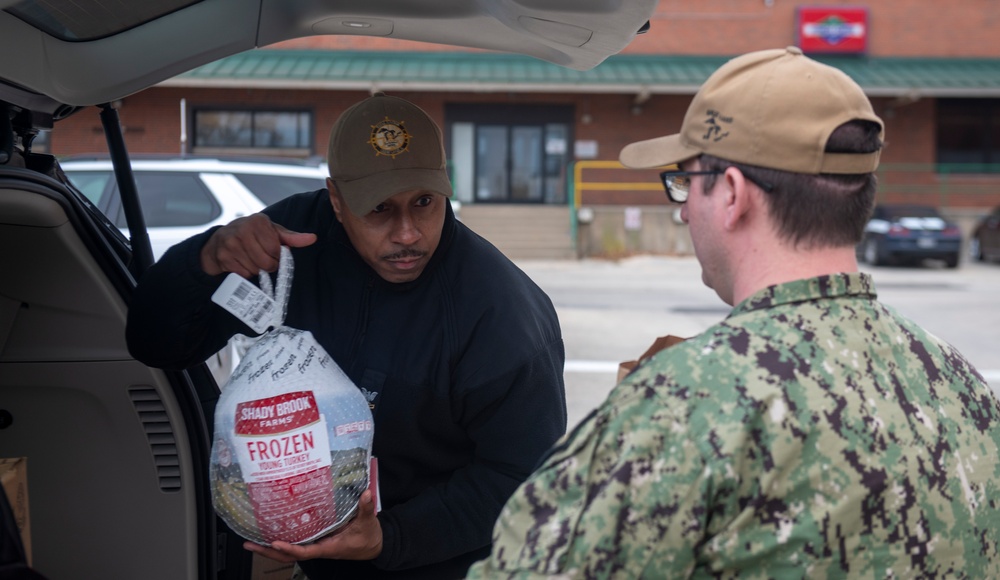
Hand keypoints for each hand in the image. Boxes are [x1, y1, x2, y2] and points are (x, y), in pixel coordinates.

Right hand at [200, 213, 316, 277]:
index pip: (277, 249)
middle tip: (264, 258)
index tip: (274, 252)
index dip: (278, 255)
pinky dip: (246, 272)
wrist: (219, 240)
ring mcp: (231, 244)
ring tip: (252, 258)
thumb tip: (312, 238)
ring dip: (257, 269)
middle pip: (267, 261)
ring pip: (256, 269)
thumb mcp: (271, 232)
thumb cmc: (250, 234)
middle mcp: (243, 230)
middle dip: (269, 264)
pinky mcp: (224, 257)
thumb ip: (292, 237)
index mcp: (258, 221)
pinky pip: (244, 274)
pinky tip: (242, 262)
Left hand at [244, 490, 382, 563]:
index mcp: (328, 547)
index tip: (275, 543)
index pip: (305, 551)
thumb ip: (366, 508)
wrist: (374, 546)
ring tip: (252, 540)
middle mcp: (318, 548)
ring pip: (289, 551)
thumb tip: (366, 494)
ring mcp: (316, 545)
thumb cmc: (369, 537)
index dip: (290, 548)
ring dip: (270, 548)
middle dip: (268, 552)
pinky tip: (271, 533)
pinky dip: (282, 541)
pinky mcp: (317, 541)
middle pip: (288, 555)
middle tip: (249, 544)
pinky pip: (296, 543)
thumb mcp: (368, 523)